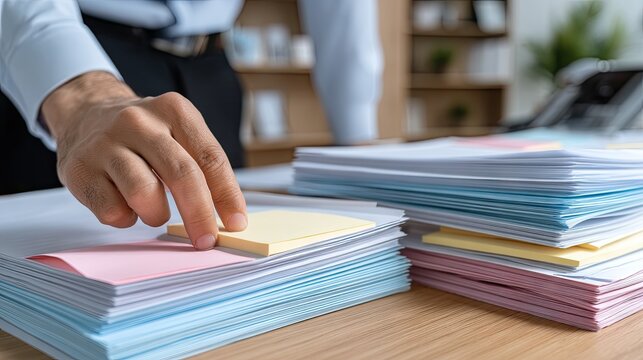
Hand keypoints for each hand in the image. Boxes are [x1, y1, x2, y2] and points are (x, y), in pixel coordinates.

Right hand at [42, 71, 246, 249]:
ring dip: (156, 214)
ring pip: (144, 194)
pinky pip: (113, 211)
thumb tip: (228, 217)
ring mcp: (106, 143)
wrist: (87, 112)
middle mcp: (139, 121)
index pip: (210, 157)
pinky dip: (126, 218)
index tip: (236, 223)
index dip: (227, 195)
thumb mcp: (178, 133)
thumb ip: (202, 167)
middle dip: (199, 214)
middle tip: (207, 240)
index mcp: (174, 111)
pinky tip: (124, 203)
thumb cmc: (145, 135)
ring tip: (153, 210)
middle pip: (182, 174)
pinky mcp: (80, 168)